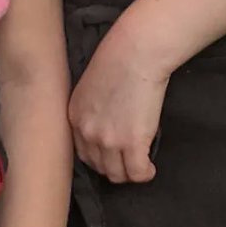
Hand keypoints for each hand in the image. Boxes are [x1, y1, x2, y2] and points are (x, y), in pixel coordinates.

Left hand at [68, 22, 167, 184]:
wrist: (136, 51)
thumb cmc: (119, 57)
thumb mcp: (92, 85)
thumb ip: (93, 109)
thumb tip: (106, 123)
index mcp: (75, 115)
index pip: (82, 152)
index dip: (99, 156)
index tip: (112, 154)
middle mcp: (86, 131)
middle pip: (98, 166)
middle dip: (113, 166)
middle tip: (128, 160)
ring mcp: (108, 140)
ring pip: (117, 175)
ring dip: (129, 172)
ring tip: (140, 164)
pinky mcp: (132, 144)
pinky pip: (138, 173)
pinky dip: (146, 173)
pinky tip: (150, 166)